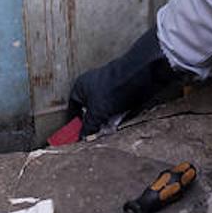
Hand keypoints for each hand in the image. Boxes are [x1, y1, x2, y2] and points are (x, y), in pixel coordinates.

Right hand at [65, 27, 181, 135]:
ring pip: (104, 110)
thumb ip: (88, 126)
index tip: (77, 134)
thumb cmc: (112, 89)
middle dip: (93, 124)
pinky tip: (117, 126)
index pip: (73, 107)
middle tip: (94, 136)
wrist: (138, 75)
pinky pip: (116, 108)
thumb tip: (83, 137)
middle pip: (90, 110)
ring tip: (107, 133)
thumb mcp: (96, 112)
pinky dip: (116, 117)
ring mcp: (108, 89)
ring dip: (105, 122)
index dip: (75, 121)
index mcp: (81, 87)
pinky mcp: (122, 92)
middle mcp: (93, 87)